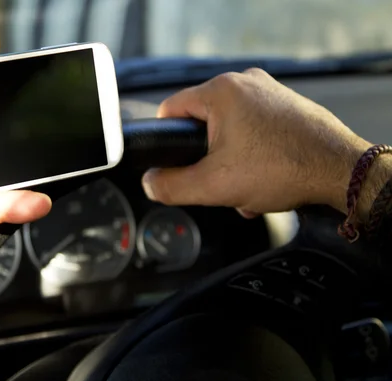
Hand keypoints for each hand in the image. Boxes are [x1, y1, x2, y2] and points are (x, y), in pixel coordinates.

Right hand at [141, 68, 376, 218]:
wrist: (341, 171)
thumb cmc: (285, 168)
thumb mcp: (213, 185)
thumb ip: (171, 186)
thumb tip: (151, 183)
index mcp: (221, 91)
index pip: (171, 110)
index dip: (167, 141)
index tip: (174, 163)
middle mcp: (246, 83)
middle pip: (202, 125)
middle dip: (207, 159)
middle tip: (221, 180)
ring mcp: (269, 92)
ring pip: (229, 132)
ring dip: (231, 162)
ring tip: (247, 184)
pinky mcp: (286, 106)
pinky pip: (254, 131)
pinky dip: (253, 155)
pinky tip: (264, 178)